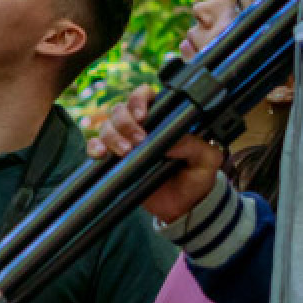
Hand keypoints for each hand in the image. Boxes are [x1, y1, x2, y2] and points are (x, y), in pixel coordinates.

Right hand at [85, 85, 225, 223]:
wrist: (184, 206)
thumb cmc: (197, 177)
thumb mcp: (207, 160)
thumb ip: (195, 145)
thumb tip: (170, 142)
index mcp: (163, 118)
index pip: (145, 96)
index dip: (139, 99)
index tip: (142, 115)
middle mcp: (141, 126)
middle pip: (121, 109)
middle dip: (126, 122)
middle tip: (138, 139)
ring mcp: (125, 142)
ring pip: (107, 126)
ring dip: (112, 136)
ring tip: (125, 151)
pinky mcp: (114, 160)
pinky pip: (95, 146)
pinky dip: (95, 147)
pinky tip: (102, 155)